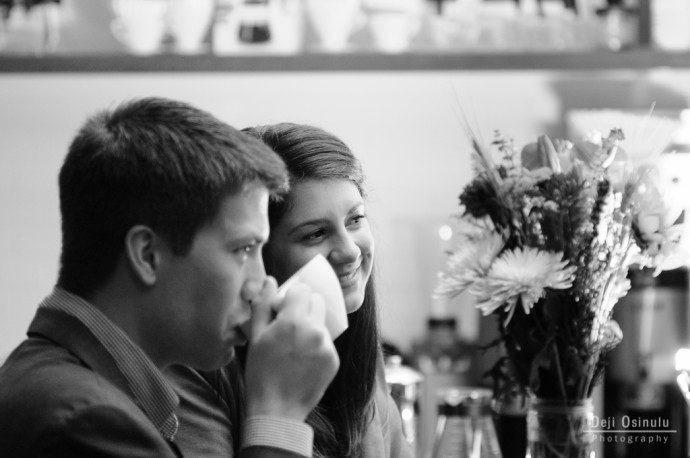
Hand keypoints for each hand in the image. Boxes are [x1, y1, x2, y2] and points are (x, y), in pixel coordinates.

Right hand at [243, 282, 338, 420]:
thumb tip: (270, 280)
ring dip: (311, 327)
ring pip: (322, 322)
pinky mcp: (334, 360)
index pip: (302, 290)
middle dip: (305, 307)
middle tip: (290, 325)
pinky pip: (326, 342)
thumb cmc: (260, 373)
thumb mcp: (255, 337)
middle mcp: (315, 330)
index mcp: (293, 321)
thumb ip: (263, 305)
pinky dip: (317, 345)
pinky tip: (302, 360)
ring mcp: (327, 346)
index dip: (291, 298)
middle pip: (317, 301)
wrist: (276, 410)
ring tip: (294, 348)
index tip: (282, 310)